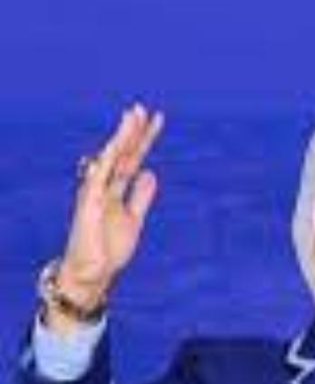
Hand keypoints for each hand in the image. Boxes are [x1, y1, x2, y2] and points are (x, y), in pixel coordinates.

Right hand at [57, 102, 164, 312]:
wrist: (92, 274)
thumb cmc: (109, 250)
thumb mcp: (133, 220)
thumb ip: (141, 198)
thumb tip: (150, 172)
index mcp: (116, 191)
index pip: (133, 160)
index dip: (144, 141)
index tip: (157, 121)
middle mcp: (105, 187)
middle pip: (123, 154)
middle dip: (133, 133)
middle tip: (144, 109)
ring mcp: (95, 192)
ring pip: (110, 158)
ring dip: (121, 138)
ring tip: (132, 116)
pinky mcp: (88, 202)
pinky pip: (97, 176)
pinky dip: (106, 160)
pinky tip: (116, 144)